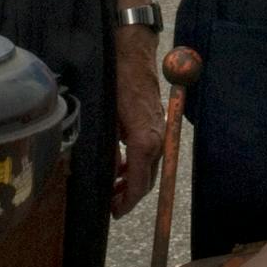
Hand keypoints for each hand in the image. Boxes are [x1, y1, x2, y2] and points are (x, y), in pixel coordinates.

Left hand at [111, 30, 163, 216]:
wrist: (132, 53)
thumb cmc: (117, 81)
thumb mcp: (106, 117)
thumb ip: (107, 149)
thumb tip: (107, 175)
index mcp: (145, 140)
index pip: (140, 182)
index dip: (127, 201)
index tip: (114, 212)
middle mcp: (158, 139)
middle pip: (148, 179)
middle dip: (130, 195)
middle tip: (111, 205)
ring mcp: (160, 132)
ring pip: (150, 167)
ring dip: (133, 181)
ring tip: (113, 190)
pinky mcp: (157, 125)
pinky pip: (149, 154)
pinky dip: (136, 165)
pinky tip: (121, 166)